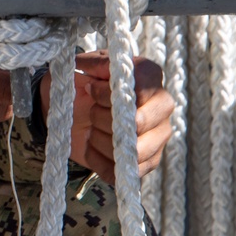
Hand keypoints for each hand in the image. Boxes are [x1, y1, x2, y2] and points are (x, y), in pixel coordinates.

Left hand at [42, 50, 174, 183]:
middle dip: (103, 119)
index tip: (91, 90)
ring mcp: (159, 138)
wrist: (71, 111)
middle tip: (91, 112)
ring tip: (92, 129)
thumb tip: (104, 74)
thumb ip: (94, 64)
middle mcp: (163, 107)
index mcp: (151, 77)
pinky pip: (121, 171)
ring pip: (131, 151)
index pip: (140, 91)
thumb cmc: (81, 84)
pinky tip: (92, 146)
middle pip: (138, 123)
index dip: (109, 95)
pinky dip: (98, 160)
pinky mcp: (147, 164)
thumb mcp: (81, 66)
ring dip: (100, 140)